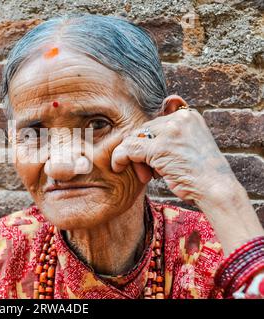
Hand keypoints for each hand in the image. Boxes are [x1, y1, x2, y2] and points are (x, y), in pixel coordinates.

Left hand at [110, 108, 236, 205]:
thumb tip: (138, 134)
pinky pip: (129, 149)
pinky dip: (120, 158)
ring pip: (134, 138)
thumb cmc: (200, 174)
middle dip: (140, 152)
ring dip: (134, 158)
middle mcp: (180, 118)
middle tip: (148, 172)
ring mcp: (170, 132)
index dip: (149, 143)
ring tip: (147, 175)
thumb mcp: (187, 147)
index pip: (154, 124)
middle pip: (143, 130)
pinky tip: (118, 167)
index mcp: (188, 115)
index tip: (154, 161)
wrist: (216, 190)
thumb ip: (168, 136)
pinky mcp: (160, 148)